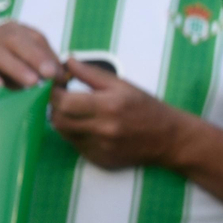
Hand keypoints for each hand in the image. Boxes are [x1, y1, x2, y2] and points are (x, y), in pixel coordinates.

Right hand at [0, 21, 61, 87]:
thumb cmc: (6, 69)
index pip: (35, 38)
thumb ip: (41, 69)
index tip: (60, 75)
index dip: (48, 55)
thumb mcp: (24, 65)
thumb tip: (62, 79)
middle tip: (49, 74)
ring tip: (32, 82)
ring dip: (15, 67)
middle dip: (35, 56)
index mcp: (15, 32)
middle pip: (15, 39)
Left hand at [48, 59, 183, 168]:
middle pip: (58, 119)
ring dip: (64, 121)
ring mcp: (102, 147)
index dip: (52, 93)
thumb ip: (91, 73)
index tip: (54, 86)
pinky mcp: (101, 160)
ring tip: (76, 113)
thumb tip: (66, 62)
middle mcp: (104, 129)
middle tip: (62, 99)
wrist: (170, 139)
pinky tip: (91, 129)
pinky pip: (77, 146)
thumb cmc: (147, 108)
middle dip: (55, 108)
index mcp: (109, 106)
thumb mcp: (123, 85)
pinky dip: (77, 135)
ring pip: (64, 134)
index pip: (63, 101)